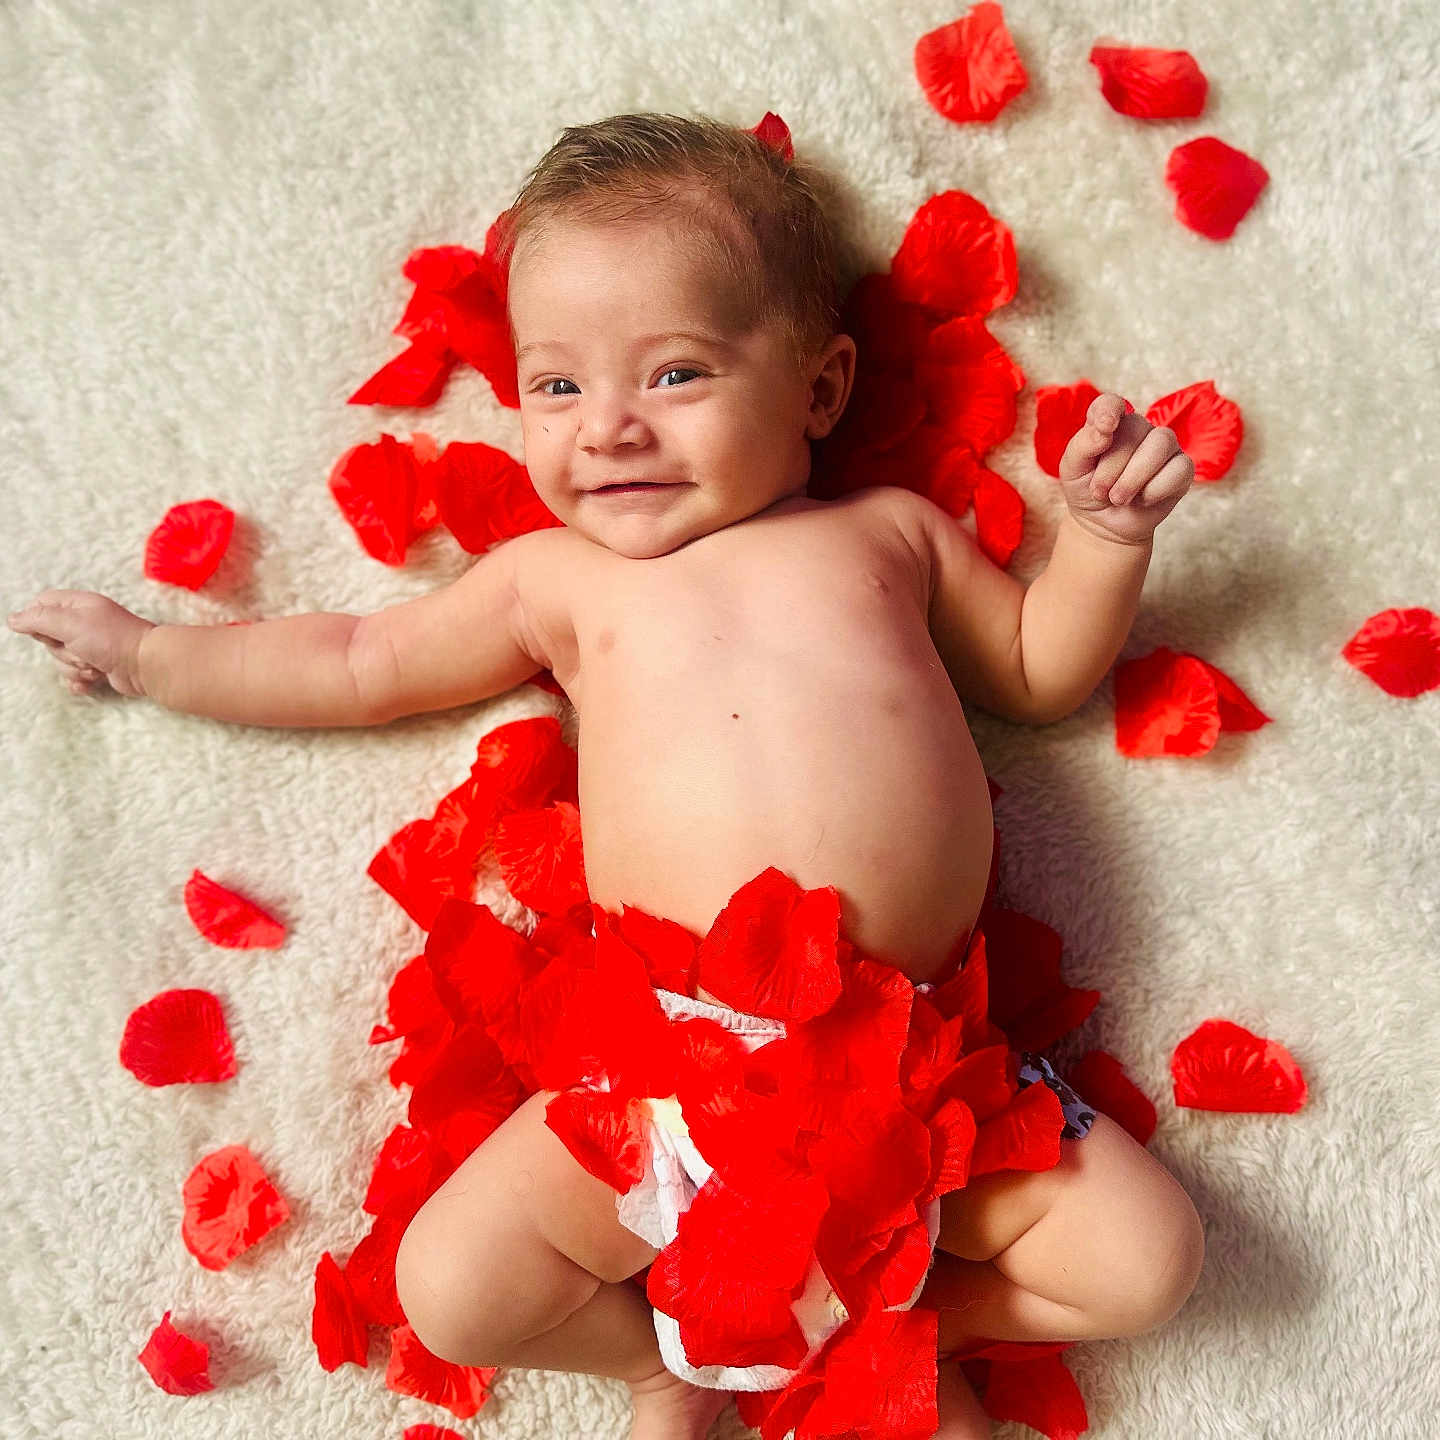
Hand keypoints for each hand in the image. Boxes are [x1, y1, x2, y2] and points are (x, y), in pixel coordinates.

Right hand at [7, 590, 156, 697]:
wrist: (146, 666)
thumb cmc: (112, 640)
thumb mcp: (70, 623)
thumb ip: (39, 619)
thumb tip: (14, 620)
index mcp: (78, 605)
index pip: (42, 605)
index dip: (37, 619)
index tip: (47, 631)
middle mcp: (84, 623)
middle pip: (48, 637)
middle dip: (62, 650)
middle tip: (82, 649)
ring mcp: (92, 645)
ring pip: (61, 659)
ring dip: (74, 667)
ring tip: (95, 665)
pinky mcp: (99, 666)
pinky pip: (74, 675)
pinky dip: (81, 680)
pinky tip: (94, 679)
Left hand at [1056, 392, 1193, 545]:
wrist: (1102, 525)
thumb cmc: (1087, 491)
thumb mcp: (1072, 470)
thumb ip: (1084, 445)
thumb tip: (1105, 429)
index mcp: (1109, 423)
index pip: (1111, 402)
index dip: (1109, 410)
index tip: (1104, 427)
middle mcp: (1139, 429)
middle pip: (1136, 428)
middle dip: (1113, 466)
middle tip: (1100, 491)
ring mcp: (1163, 447)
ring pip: (1161, 443)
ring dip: (1134, 477)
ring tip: (1117, 499)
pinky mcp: (1181, 469)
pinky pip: (1179, 469)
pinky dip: (1155, 490)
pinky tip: (1142, 500)